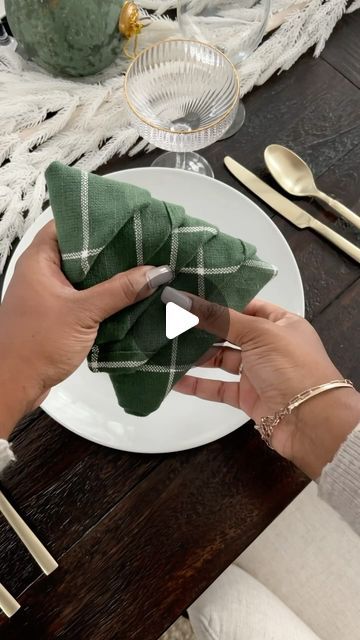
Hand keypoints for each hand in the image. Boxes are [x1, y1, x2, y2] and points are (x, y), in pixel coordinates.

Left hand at [0, 222, 164, 436]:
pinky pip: (88, 296)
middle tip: (145, 244)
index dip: (97, 219)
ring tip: (146, 266)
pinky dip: (107, 296)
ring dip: (113, 276)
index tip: (128, 219)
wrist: (15, 385)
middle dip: (113, 250)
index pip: (69, 224)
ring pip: (88, 276)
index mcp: (40, 260)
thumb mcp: (82, 313)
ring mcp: (52, 294)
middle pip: (82, 250)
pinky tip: (132, 296)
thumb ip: (120, 291)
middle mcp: (44, 272)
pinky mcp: (60, 314)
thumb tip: (156, 272)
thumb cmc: (36, 345)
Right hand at [174, 295, 359, 477]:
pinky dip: (197, 384)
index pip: (245, 306)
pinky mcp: (248, 397)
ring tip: (168, 346)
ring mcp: (258, 372)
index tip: (190, 296)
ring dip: (196, 355)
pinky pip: (218, 387)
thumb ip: (218, 317)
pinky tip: (176, 378)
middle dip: (202, 328)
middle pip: (229, 332)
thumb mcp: (257, 333)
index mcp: (281, 323)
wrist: (311, 423)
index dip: (219, 301)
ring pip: (221, 359)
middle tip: (172, 320)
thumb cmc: (294, 369)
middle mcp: (270, 346)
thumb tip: (181, 298)